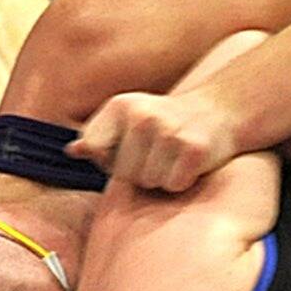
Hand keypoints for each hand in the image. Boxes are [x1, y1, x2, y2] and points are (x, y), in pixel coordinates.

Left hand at [68, 87, 235, 191]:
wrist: (219, 112)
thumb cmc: (166, 123)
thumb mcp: (128, 121)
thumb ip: (98, 138)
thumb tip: (72, 152)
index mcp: (120, 106)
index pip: (95, 150)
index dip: (110, 158)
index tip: (130, 149)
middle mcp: (143, 115)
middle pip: (123, 172)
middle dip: (139, 172)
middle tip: (158, 154)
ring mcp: (170, 131)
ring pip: (148, 181)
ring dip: (161, 178)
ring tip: (173, 158)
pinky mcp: (194, 148)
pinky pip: (173, 185)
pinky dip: (181, 181)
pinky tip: (189, 163)